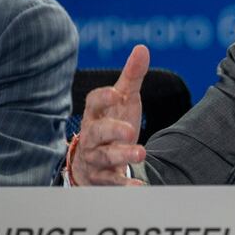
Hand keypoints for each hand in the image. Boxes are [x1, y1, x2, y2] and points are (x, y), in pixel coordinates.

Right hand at [71, 45, 149, 184]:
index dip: (102, 98)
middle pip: (96, 132)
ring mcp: (95, 158)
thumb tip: (142, 48)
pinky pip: (111, 182)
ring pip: (103, 157)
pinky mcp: (102, 178)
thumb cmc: (112, 123)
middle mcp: (92, 136)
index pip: (92, 103)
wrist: (95, 162)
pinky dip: (124, 185)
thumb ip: (132, 76)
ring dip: (121, 155)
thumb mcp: (124, 99)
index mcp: (96, 113)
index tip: (116, 93)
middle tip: (130, 131)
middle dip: (112, 131)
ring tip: (140, 153)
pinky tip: (140, 186)